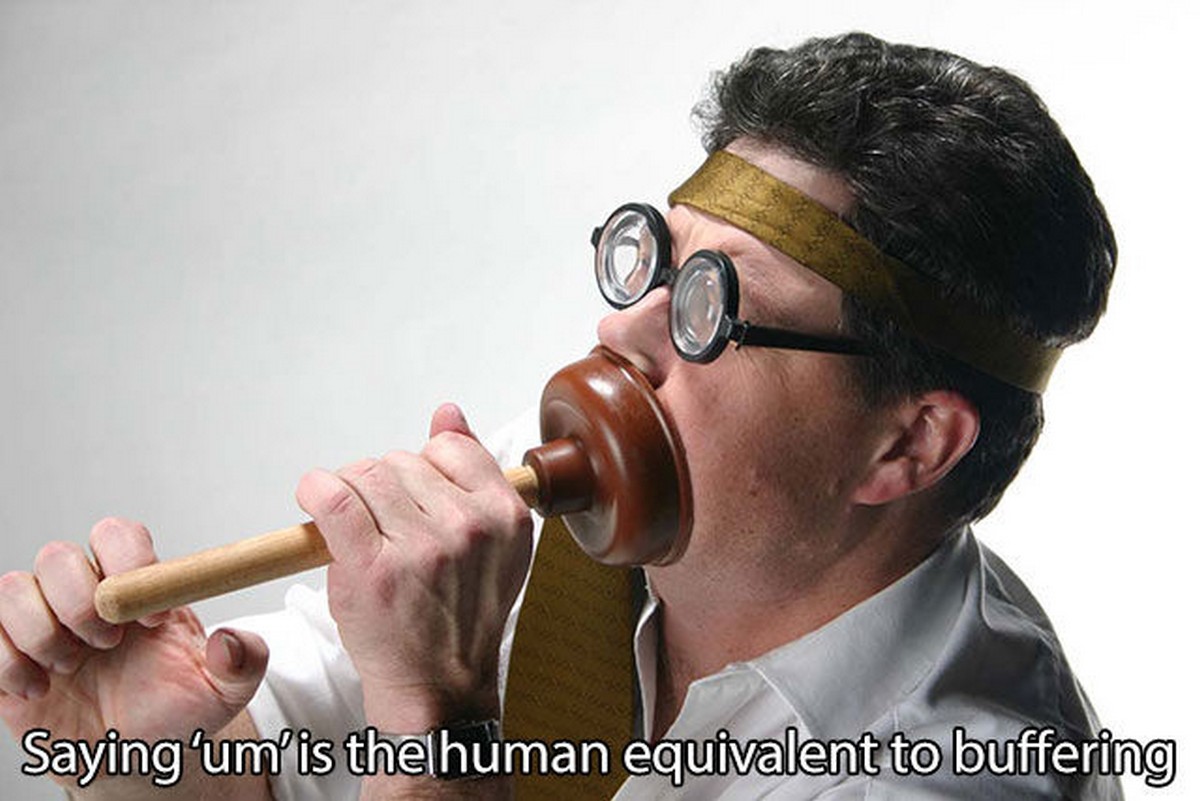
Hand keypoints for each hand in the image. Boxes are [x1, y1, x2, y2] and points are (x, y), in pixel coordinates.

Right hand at [0, 518, 268, 785]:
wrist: (136, 755)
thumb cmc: (176, 709)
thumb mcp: (224, 689)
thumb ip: (243, 661)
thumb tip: (231, 640)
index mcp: (136, 586)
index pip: (118, 535)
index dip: (129, 563)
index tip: (154, 618)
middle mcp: (84, 594)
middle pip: (58, 556)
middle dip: (80, 601)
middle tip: (109, 644)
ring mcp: (41, 622)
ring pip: (14, 587)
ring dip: (42, 632)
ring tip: (71, 669)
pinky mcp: (7, 655)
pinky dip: (8, 663)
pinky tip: (39, 690)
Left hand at [296, 403, 532, 731]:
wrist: (437, 685)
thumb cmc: (458, 615)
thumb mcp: (491, 543)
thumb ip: (472, 472)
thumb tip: (447, 412)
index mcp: (503, 515)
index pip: (449, 447)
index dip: (423, 467)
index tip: (413, 495)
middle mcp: (467, 527)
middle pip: (401, 461)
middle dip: (383, 486)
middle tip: (383, 526)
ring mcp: (420, 547)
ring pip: (365, 475)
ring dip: (349, 493)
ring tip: (357, 529)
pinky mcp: (372, 568)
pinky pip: (332, 497)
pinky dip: (314, 490)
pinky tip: (312, 501)